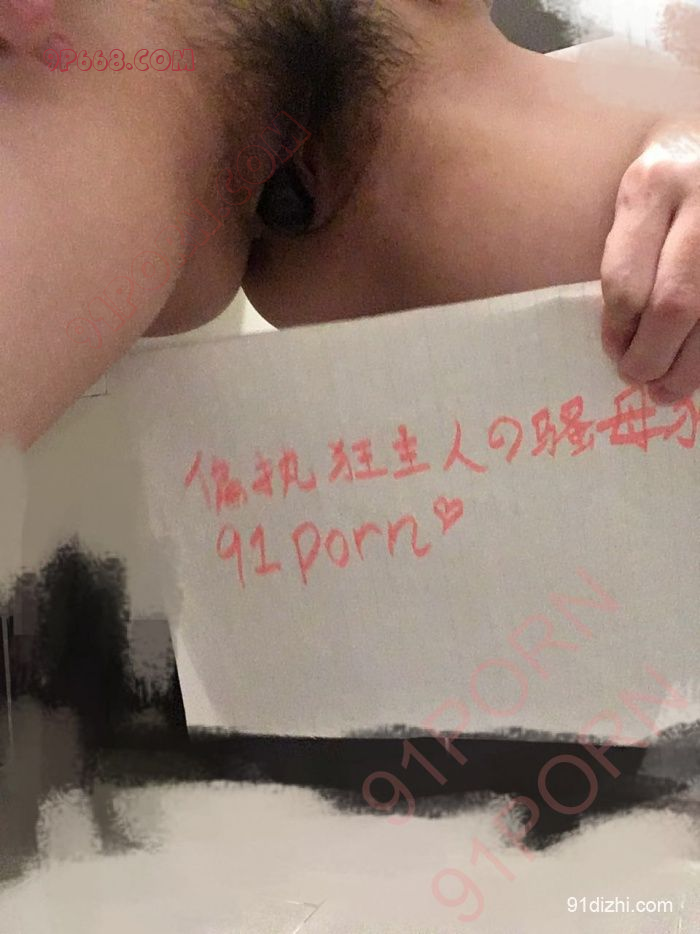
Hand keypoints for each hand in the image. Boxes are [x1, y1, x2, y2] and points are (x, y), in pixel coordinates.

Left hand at [601, 125, 699, 403]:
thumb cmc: (669, 177)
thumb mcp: (637, 195)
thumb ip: (629, 255)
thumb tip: (624, 340)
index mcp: (652, 185)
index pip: (626, 282)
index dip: (617, 331)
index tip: (615, 352)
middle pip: (674, 305)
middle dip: (651, 356)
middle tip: (638, 378)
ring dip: (688, 369)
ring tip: (667, 391)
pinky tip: (695, 368)